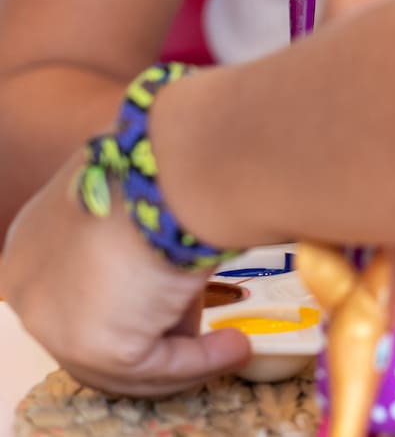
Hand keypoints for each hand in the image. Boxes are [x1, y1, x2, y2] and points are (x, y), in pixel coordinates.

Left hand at [0, 156, 248, 396]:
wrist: (181, 160)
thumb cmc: (170, 156)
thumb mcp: (146, 188)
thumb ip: (144, 229)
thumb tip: (177, 252)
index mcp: (35, 238)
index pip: (80, 287)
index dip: (135, 299)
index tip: (181, 304)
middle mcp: (29, 283)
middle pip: (98, 325)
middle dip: (156, 331)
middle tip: (203, 330)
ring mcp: (54, 318)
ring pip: (121, 357)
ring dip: (183, 355)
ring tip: (233, 345)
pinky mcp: (95, 345)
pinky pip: (155, 367)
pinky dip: (199, 363)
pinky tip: (236, 344)